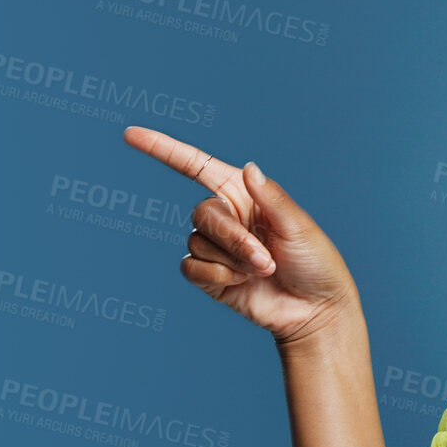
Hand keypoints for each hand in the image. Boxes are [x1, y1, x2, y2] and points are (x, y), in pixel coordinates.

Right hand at [121, 126, 358, 345]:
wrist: (314, 311)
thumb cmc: (315, 264)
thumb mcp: (298, 225)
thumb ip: (271, 197)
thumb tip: (249, 167)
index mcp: (244, 193)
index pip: (196, 166)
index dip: (163, 148)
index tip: (131, 135)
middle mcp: (227, 216)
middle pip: (202, 213)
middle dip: (233, 238)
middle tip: (264, 259)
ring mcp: (216, 247)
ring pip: (197, 242)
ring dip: (230, 260)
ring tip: (262, 272)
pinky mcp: (210, 277)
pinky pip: (191, 268)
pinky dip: (215, 276)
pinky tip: (240, 284)